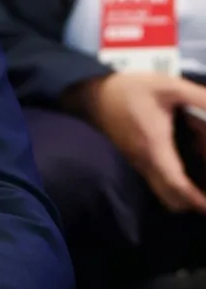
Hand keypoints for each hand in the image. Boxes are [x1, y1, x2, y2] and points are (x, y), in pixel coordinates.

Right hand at [72, 72, 205, 214]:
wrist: (93, 94)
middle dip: (194, 202)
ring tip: (201, 180)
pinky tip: (186, 168)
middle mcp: (145, 162)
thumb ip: (198, 97)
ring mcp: (137, 165)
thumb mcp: (167, 86)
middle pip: (171, 200)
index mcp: (155, 146)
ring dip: (184, 195)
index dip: (197, 199)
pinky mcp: (134, 162)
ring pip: (163, 194)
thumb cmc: (130, 90)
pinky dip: (174, 186)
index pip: (177, 184)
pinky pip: (156, 184)